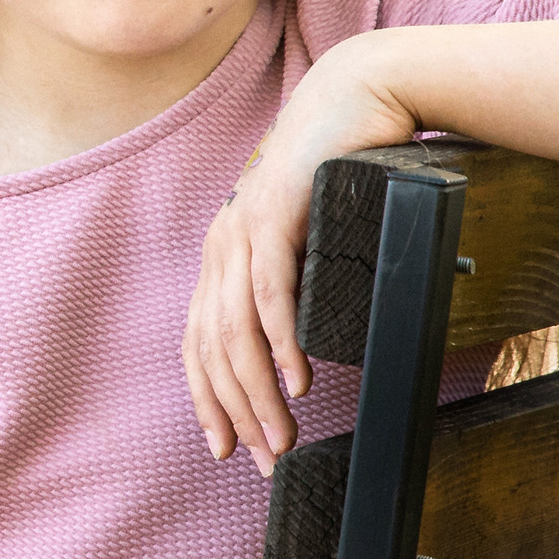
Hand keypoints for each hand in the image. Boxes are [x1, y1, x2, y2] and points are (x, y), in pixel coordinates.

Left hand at [184, 45, 419, 472]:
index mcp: (224, 254)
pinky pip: (271, 292)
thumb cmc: (342, 171)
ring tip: (281, 437)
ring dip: (258, 393)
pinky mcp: (274, 214)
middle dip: (235, 412)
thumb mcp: (310, 239)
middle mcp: (222, 244)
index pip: (200, 343)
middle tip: (264, 460)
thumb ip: (295, 283)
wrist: (359, 98)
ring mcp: (242, 227)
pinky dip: (281, 343)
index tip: (225, 448)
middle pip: (213, 348)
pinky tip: (298, 381)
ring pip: (237, 331)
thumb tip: (304, 348)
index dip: (208, 399)